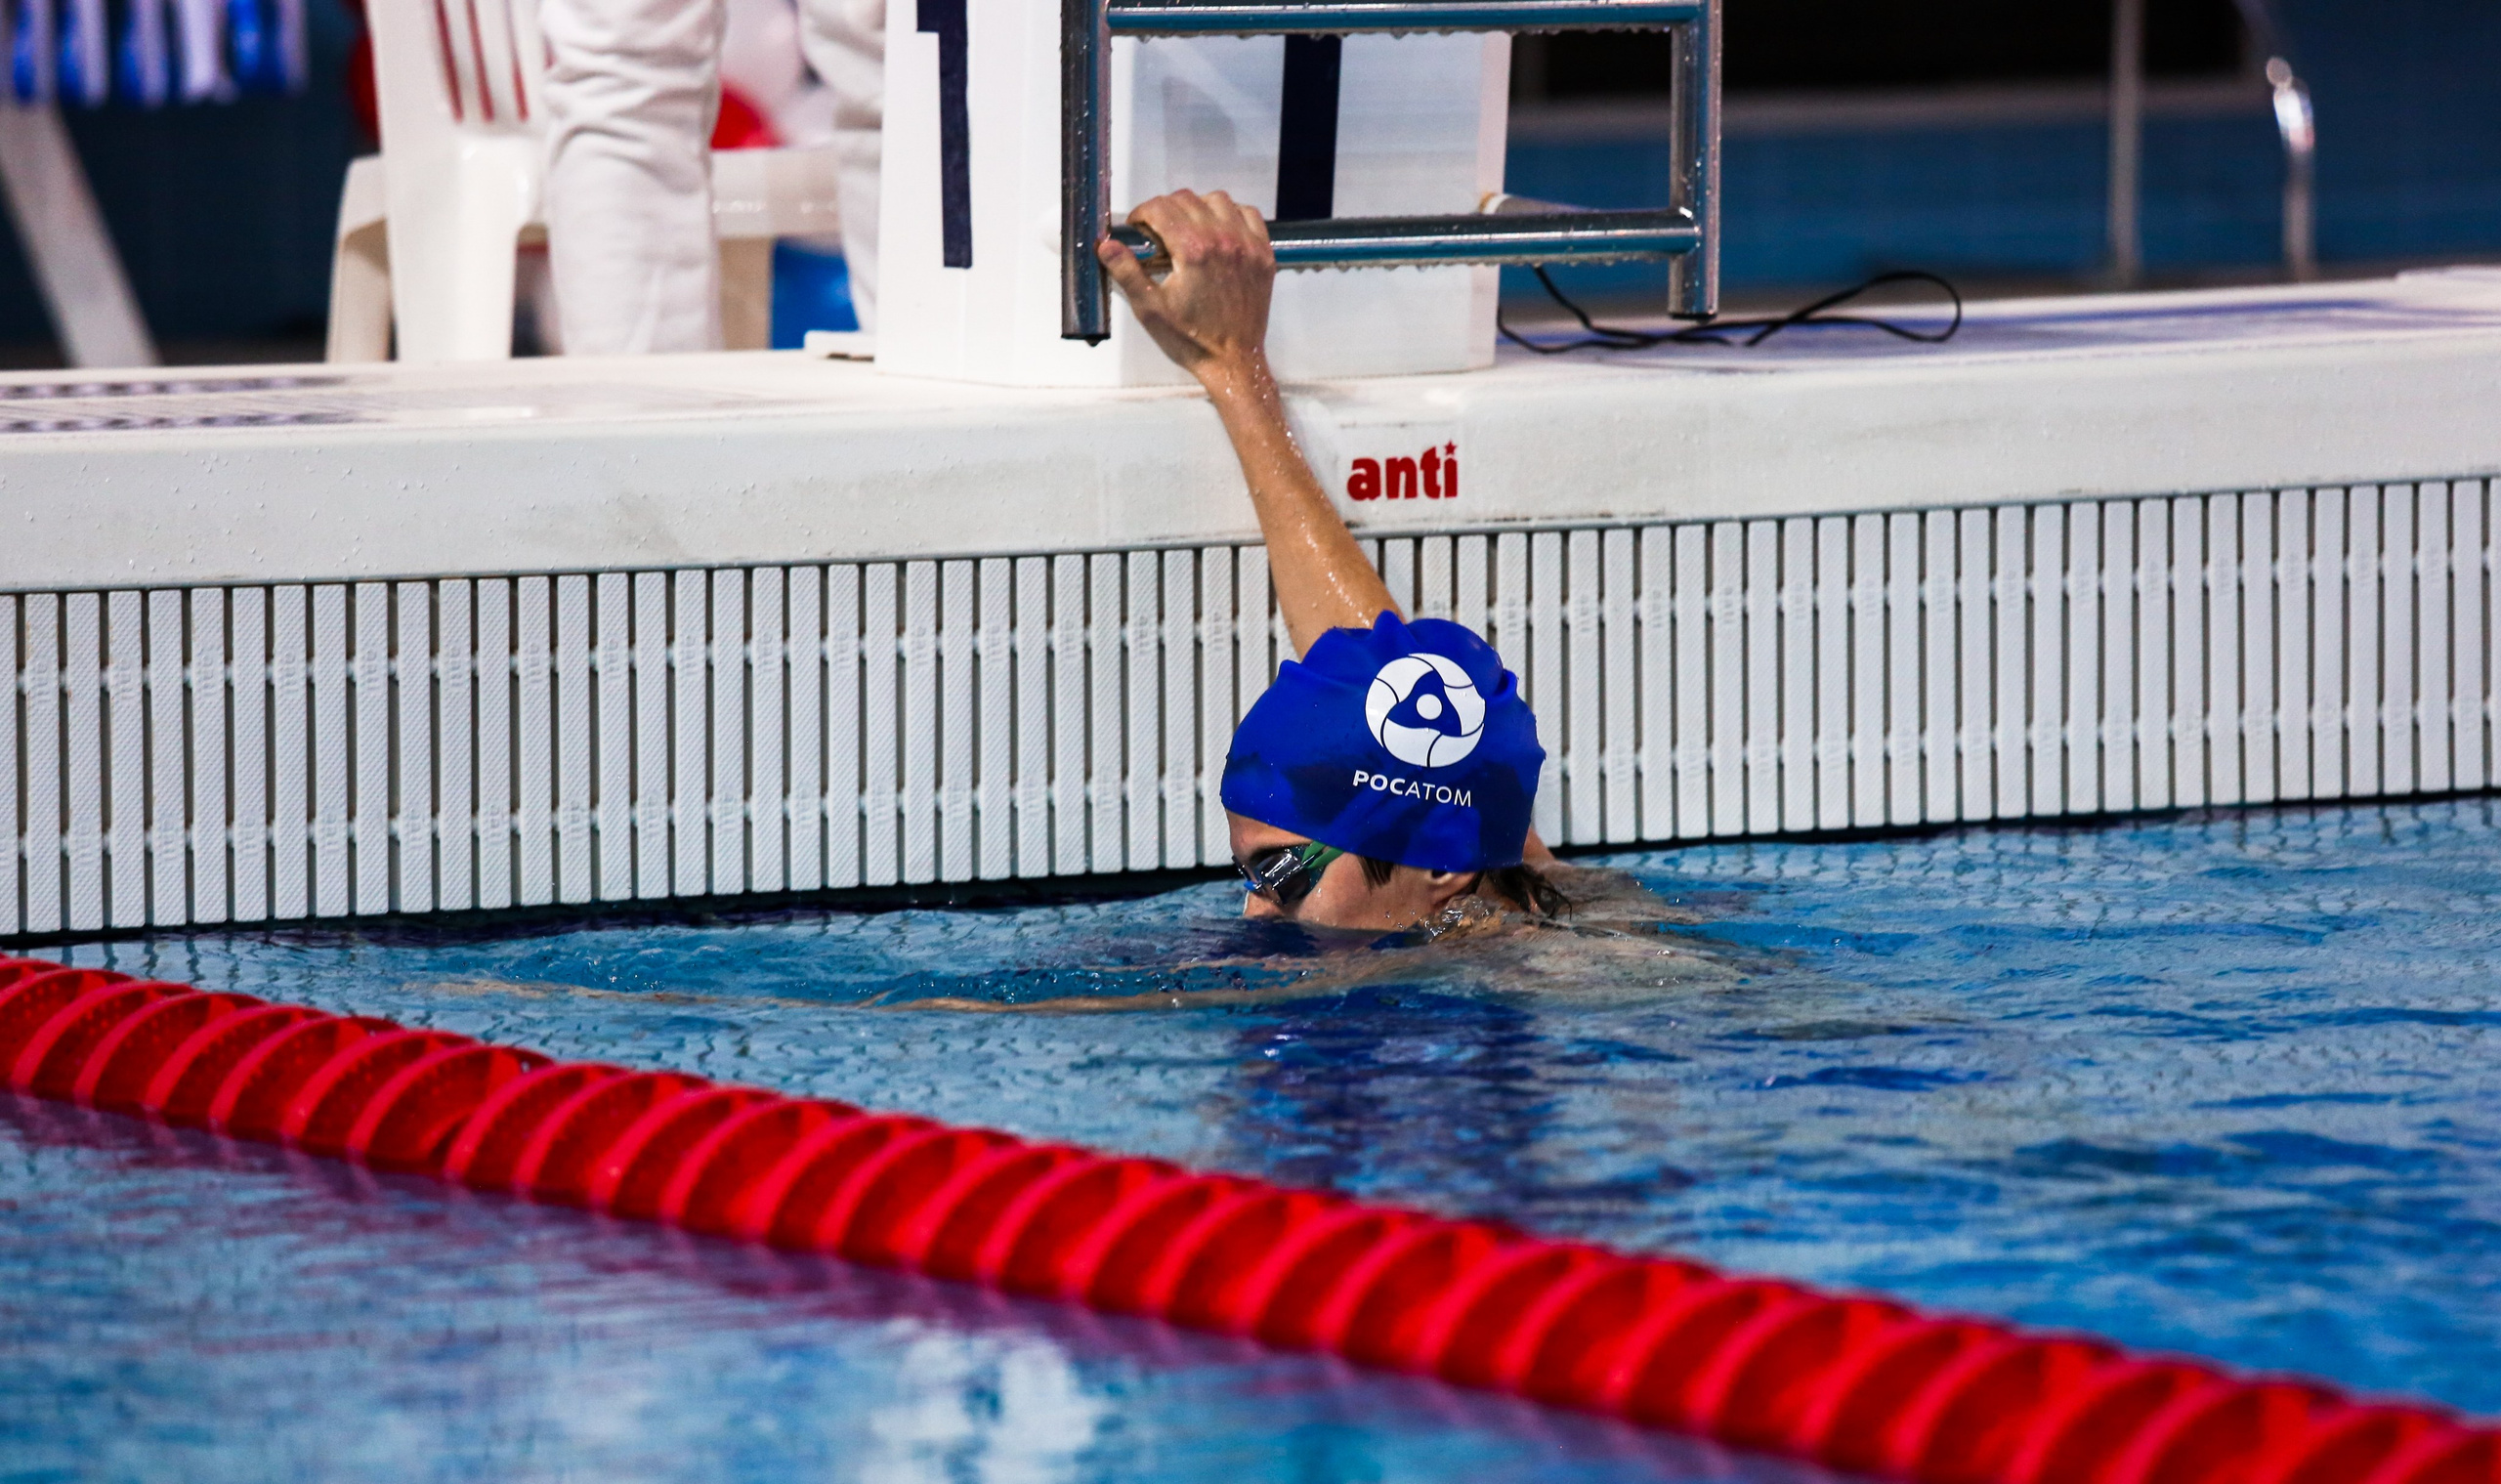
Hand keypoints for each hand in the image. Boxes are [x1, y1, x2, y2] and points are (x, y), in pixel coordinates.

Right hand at [1096, 190, 1274, 384]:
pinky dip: (1231, 214)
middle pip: (1187, 199)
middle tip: (1157, 231)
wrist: (1232, 362)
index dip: (1142, 213)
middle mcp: (1223, 240)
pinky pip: (1248, 214)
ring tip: (1187, 228)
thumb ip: (1126, 272)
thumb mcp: (1149, 310)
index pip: (1161, 207)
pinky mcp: (1262, 254)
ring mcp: (1246, 245)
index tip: (1138, 226)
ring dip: (1198, 206)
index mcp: (1193, 251)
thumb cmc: (1191, 340)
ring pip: (1218, 200)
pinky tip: (1219, 230)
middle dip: (1166, 208)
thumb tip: (1106, 245)